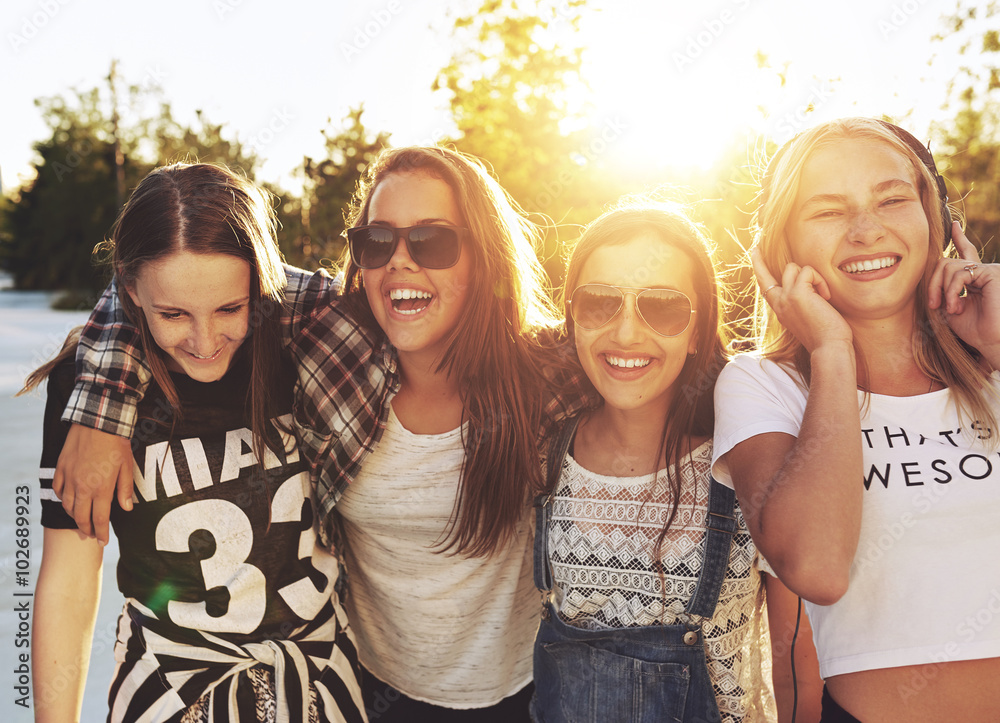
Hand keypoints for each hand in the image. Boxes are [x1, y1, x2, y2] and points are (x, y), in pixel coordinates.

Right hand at [52, 425, 134, 543]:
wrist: (98, 423)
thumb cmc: (117, 444)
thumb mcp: (127, 467)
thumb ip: (124, 490)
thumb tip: (126, 509)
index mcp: (101, 488)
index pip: (99, 519)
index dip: (101, 533)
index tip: (102, 542)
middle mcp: (83, 487)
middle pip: (81, 517)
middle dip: (86, 529)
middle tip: (91, 535)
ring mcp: (70, 478)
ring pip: (68, 505)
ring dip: (74, 516)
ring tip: (80, 520)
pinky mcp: (61, 469)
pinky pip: (58, 489)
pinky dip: (63, 499)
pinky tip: (69, 501)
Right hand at [752, 248, 853, 353]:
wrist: (828, 348)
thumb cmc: (824, 336)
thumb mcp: (807, 317)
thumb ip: (801, 301)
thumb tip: (807, 284)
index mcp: (780, 309)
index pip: (764, 284)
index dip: (758, 266)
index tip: (754, 251)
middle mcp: (778, 302)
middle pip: (768, 272)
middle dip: (764, 260)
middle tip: (756, 246)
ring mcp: (785, 296)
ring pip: (792, 267)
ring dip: (811, 276)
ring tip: (822, 295)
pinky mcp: (797, 292)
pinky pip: (809, 271)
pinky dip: (821, 281)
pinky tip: (826, 298)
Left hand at [928, 221, 999, 366]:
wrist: (991, 341)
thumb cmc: (974, 329)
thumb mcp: (951, 307)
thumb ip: (943, 290)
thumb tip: (935, 276)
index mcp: (974, 278)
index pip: (966, 254)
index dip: (960, 239)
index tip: (954, 225)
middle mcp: (982, 271)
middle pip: (946, 263)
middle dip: (933, 283)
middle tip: (933, 305)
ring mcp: (988, 270)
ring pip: (949, 267)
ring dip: (943, 291)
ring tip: (949, 309)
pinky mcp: (991, 273)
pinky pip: (959, 274)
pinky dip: (951, 291)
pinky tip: (955, 307)